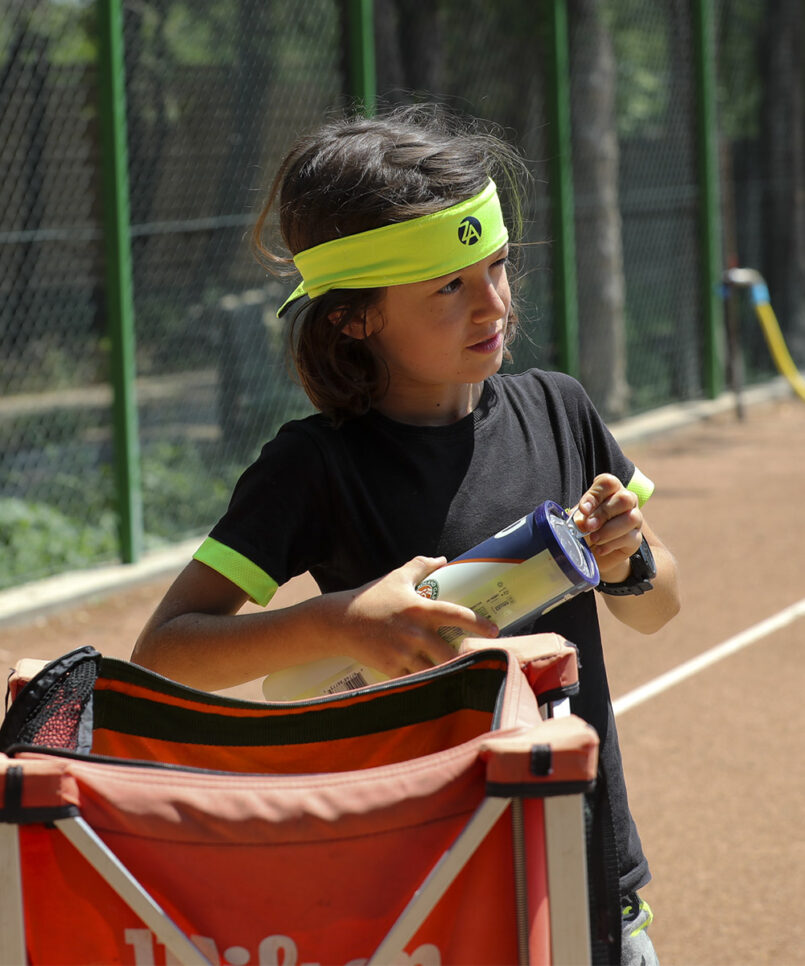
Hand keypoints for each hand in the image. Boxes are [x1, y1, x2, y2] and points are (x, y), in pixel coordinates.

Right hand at [329, 555, 498, 677]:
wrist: (340, 622)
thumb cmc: (372, 598)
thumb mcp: (397, 578)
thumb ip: (421, 565)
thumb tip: (443, 560)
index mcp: (420, 609)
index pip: (456, 615)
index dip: (478, 623)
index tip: (494, 630)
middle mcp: (415, 633)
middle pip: (450, 653)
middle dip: (466, 659)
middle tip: (479, 660)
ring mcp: (403, 653)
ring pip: (436, 670)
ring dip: (449, 673)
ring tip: (464, 676)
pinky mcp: (392, 669)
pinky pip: (417, 680)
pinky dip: (428, 682)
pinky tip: (439, 685)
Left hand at [572, 474, 642, 582]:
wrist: (593, 552)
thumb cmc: (586, 529)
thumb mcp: (579, 520)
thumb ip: (579, 518)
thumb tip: (580, 522)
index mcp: (610, 491)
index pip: (608, 483)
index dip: (595, 495)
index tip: (583, 510)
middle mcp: (626, 501)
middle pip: (624, 498)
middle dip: (604, 513)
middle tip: (589, 526)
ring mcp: (635, 519)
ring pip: (631, 518)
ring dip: (610, 530)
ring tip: (594, 539)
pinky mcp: (636, 538)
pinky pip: (630, 538)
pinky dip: (612, 544)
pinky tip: (600, 549)